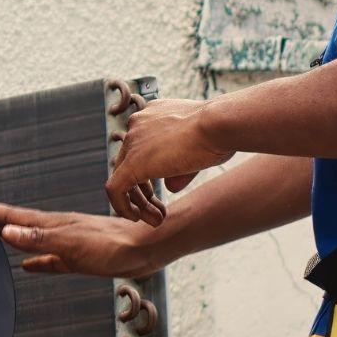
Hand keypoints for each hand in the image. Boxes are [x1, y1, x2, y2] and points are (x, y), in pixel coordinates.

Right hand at [0, 198, 158, 276]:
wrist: (145, 249)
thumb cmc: (112, 246)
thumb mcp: (71, 243)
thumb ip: (39, 238)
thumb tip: (6, 231)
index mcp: (53, 225)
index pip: (15, 216)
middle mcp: (57, 231)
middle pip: (19, 224)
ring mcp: (68, 244)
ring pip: (32, 239)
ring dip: (13, 236)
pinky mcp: (79, 258)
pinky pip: (49, 260)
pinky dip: (36, 261)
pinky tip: (29, 265)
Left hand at [106, 99, 232, 225]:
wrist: (219, 124)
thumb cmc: (221, 132)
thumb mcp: (199, 148)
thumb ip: (179, 168)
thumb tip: (169, 187)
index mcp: (153, 116)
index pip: (141, 148)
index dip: (149, 173)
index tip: (162, 190)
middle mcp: (138, 124)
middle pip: (130, 164)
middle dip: (143, 193)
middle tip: (159, 212)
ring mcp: (133, 141)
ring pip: (123, 178)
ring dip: (137, 203)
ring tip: (156, 221)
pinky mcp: (133, 162)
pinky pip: (115, 189)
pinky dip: (123, 206)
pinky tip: (136, 218)